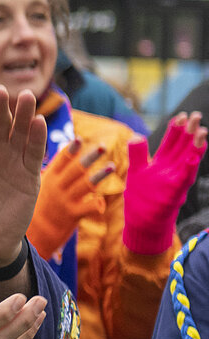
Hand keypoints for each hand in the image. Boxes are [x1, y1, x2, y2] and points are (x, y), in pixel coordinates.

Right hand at [27, 138, 108, 257]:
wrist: (37, 233)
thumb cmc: (42, 204)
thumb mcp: (41, 184)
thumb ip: (56, 167)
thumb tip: (67, 146)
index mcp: (49, 178)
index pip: (60, 161)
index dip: (70, 150)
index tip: (79, 139)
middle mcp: (57, 188)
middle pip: (75, 170)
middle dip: (89, 158)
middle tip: (103, 146)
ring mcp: (65, 201)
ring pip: (85, 185)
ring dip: (99, 176)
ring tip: (111, 167)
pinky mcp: (73, 215)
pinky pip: (89, 207)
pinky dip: (97, 203)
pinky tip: (101, 200)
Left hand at [124, 112, 206, 254]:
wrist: (142, 222)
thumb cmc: (141, 198)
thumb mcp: (136, 172)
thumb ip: (137, 154)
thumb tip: (137, 135)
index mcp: (161, 163)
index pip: (170, 142)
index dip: (175, 129)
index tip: (181, 115)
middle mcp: (172, 170)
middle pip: (182, 148)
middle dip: (189, 132)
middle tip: (196, 116)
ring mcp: (175, 181)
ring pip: (188, 162)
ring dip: (195, 148)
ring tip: (202, 132)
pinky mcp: (174, 194)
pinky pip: (183, 180)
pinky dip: (188, 169)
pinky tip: (192, 158)